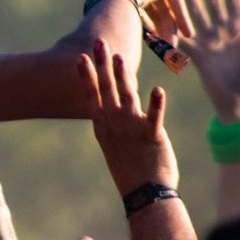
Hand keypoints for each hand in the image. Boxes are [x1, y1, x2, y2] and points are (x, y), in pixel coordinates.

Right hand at [82, 40, 178, 196]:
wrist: (144, 195)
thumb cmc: (131, 169)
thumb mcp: (115, 144)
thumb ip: (115, 121)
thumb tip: (117, 104)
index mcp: (104, 127)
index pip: (93, 96)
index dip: (88, 76)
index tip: (81, 57)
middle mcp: (115, 126)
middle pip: (108, 91)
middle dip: (103, 66)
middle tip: (99, 44)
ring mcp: (132, 131)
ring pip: (127, 99)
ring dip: (123, 77)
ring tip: (120, 58)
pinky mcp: (152, 138)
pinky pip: (154, 118)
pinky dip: (156, 105)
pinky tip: (158, 90)